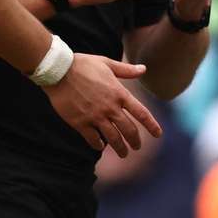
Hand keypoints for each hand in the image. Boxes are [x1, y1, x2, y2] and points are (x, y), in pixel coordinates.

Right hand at [43, 53, 161, 155]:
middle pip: (128, 130)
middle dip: (135, 141)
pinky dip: (98, 145)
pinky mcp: (80, 123)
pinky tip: (101, 147)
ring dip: (120, 148)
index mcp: (119, 93)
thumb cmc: (83, 64)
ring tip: (123, 153)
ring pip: (112, 138)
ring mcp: (95, 117)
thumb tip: (144, 69)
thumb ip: (126, 70)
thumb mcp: (107, 63)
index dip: (151, 125)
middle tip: (137, 147)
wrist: (59, 71)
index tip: (158, 134)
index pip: (141, 113)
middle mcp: (110, 107)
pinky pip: (93, 139)